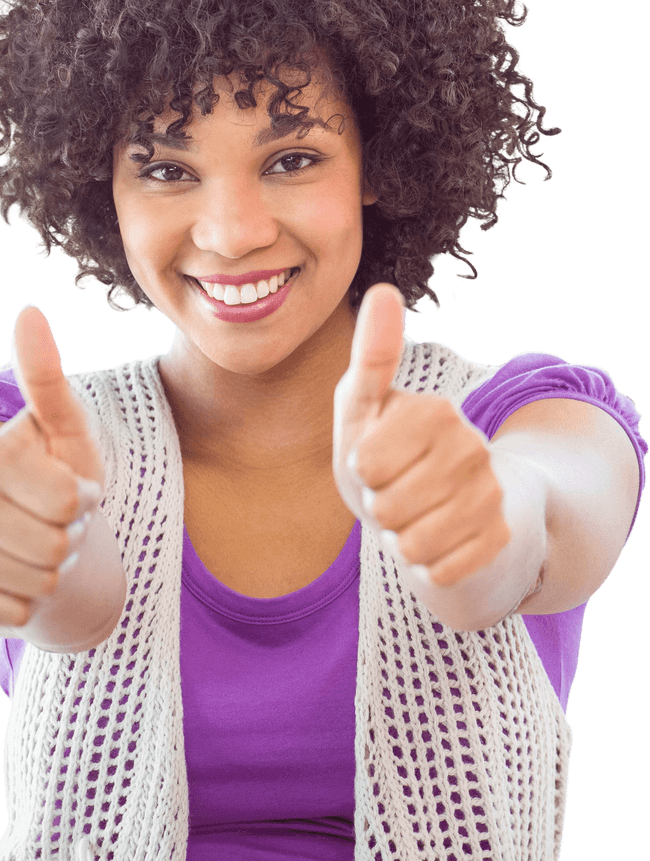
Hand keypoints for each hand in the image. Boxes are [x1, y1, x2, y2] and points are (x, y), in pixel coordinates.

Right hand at [0, 304, 104, 627]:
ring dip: (54, 567)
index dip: (83, 497)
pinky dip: (30, 598)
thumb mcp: (60, 427)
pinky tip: (18, 571)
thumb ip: (45, 378)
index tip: (69, 485)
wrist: (6, 526)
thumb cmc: (48, 469)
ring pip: (42, 583)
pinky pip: (19, 614)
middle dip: (70, 534)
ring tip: (39, 540)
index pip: (69, 500)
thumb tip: (29, 311)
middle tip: (55, 519)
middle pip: (58, 546)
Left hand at [333, 283, 510, 586]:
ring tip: (414, 515)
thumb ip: (372, 355)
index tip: (377, 458)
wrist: (445, 512)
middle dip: (378, 508)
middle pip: (385, 506)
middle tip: (397, 491)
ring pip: (411, 543)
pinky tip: (438, 542)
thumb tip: (385, 289)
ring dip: (400, 538)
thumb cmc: (390, 456)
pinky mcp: (499, 538)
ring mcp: (491, 494)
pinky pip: (436, 571)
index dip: (361, 470)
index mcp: (435, 410)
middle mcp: (472, 446)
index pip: (365, 462)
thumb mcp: (365, 408)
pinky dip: (425, 565)